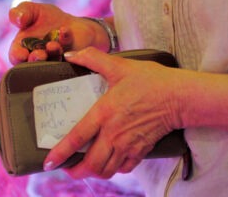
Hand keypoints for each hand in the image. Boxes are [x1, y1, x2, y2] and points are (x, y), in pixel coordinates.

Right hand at [7, 1, 109, 63]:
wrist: (73, 24)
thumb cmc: (48, 19)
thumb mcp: (33, 11)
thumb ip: (22, 11)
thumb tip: (19, 19)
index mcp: (23, 48)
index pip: (16, 56)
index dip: (18, 57)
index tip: (22, 54)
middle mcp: (37, 58)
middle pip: (32, 65)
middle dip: (36, 60)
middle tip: (40, 54)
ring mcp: (54, 62)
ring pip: (51, 63)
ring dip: (52, 53)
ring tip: (53, 44)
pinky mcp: (70, 61)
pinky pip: (69, 55)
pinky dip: (65, 41)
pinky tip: (64, 30)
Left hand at [43, 48, 181, 178]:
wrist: (179, 96)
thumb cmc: (150, 80)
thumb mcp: (120, 65)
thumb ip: (93, 59)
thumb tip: (71, 55)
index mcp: (104, 113)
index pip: (77, 138)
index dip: (61, 153)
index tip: (48, 163)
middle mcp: (114, 134)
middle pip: (91, 164)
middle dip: (76, 171)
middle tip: (68, 169)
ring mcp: (128, 145)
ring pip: (107, 170)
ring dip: (94, 172)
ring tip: (86, 168)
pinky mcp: (141, 150)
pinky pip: (124, 168)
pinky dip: (114, 169)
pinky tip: (110, 162)